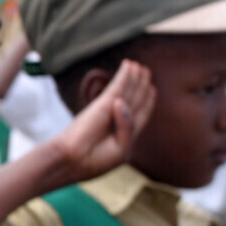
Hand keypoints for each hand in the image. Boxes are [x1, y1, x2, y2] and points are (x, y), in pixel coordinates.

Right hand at [47, 59, 154, 184]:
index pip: (141, 112)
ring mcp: (110, 110)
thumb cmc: (96, 159)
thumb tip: (121, 101)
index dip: (148, 99)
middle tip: (145, 70)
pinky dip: (124, 75)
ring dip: (135, 77)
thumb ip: (128, 126)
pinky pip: (118, 86)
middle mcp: (118, 119)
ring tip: (138, 65)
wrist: (73, 160)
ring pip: (129, 89)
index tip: (152, 88)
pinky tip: (128, 65)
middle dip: (142, 84)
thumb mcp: (122, 148)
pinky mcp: (103, 104)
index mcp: (125, 133)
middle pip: (136, 98)